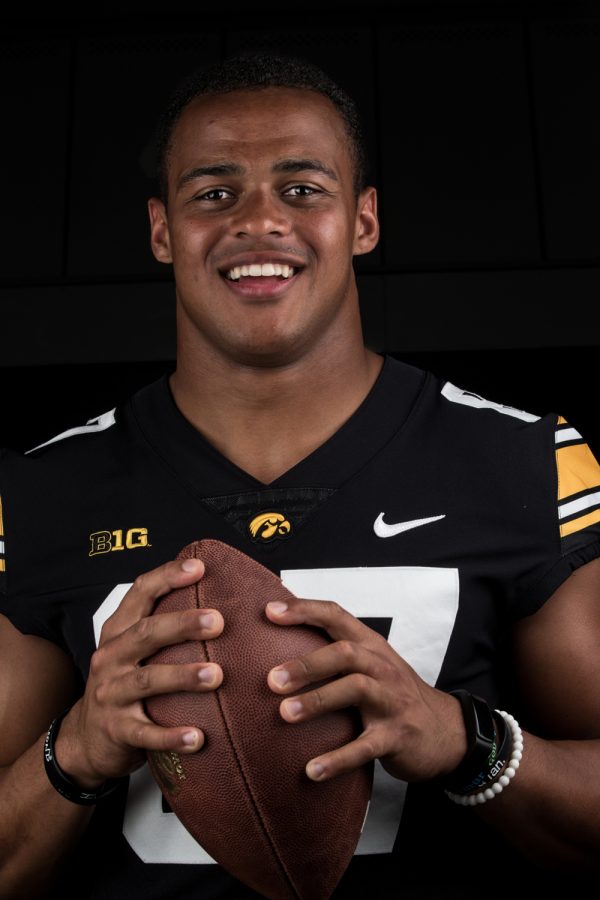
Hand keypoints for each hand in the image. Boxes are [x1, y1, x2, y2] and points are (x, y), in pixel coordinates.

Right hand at [55, 557, 223, 787]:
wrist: (85, 740)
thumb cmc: (123, 685)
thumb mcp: (133, 652)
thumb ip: (163, 627)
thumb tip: (219, 598)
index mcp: (118, 632)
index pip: (140, 594)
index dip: (167, 577)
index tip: (199, 568)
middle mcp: (110, 658)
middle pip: (146, 634)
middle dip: (182, 624)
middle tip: (218, 621)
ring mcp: (110, 694)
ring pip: (148, 681)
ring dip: (183, 677)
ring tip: (216, 675)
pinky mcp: (116, 731)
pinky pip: (146, 734)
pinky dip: (171, 735)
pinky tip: (198, 738)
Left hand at [266, 596, 466, 783]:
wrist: (446, 732)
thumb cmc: (394, 695)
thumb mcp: (371, 666)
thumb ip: (335, 653)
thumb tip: (278, 646)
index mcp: (371, 645)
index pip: (337, 616)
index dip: (304, 610)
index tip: (269, 611)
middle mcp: (382, 667)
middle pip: (344, 653)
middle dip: (306, 664)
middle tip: (271, 679)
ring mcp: (392, 700)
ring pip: (355, 689)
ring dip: (318, 700)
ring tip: (284, 715)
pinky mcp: (397, 736)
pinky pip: (365, 746)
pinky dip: (338, 759)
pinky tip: (311, 770)